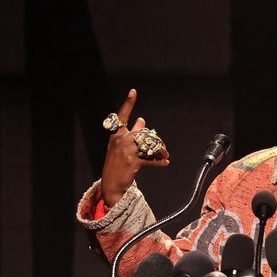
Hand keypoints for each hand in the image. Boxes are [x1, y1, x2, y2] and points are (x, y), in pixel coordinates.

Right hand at [100, 89, 170, 206]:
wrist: (112, 184)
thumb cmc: (117, 165)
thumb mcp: (120, 147)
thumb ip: (131, 133)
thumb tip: (142, 120)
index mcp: (116, 135)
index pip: (122, 116)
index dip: (128, 103)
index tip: (133, 92)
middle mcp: (120, 140)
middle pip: (144, 132)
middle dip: (156, 140)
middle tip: (162, 148)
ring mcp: (126, 151)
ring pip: (149, 144)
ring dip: (160, 150)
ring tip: (164, 155)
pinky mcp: (133, 161)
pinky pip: (151, 158)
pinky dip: (160, 161)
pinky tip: (164, 163)